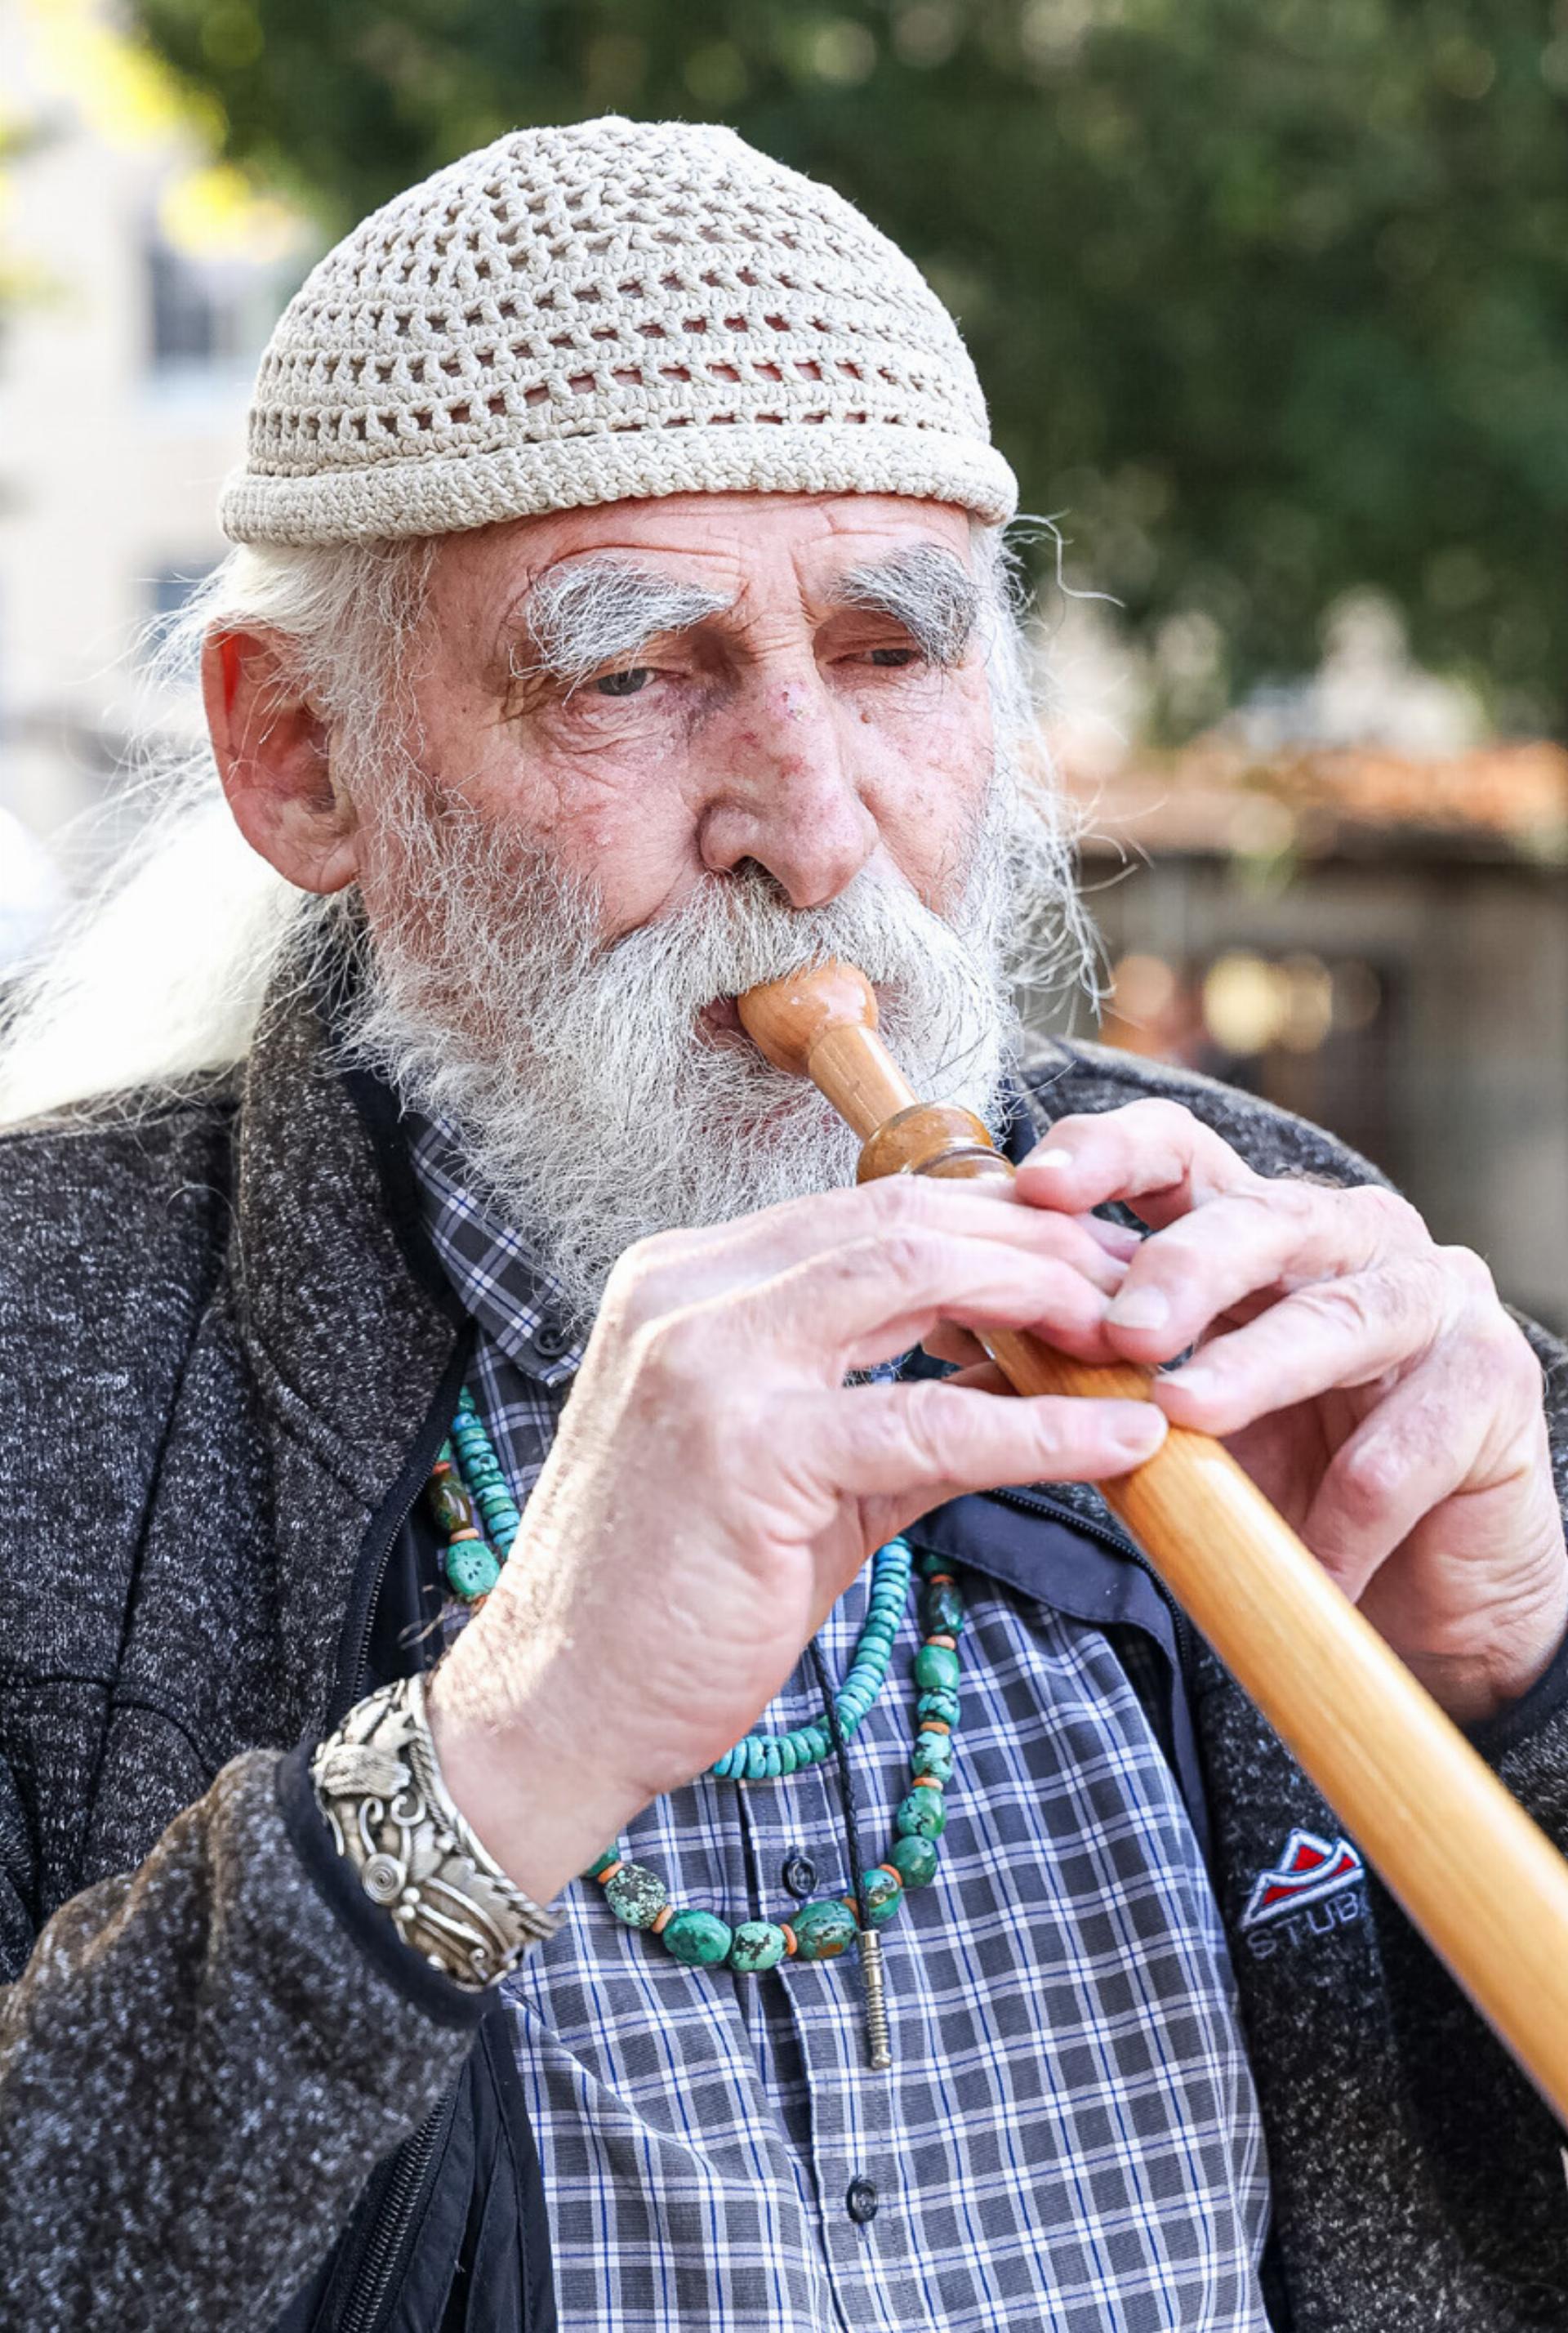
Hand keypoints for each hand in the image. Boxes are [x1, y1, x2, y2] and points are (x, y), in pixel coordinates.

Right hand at [425, 1176, 1164, 1900]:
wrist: (561, 1705)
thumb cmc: (674, 1591)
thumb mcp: (796, 1470)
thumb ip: (897, 1404)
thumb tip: (1023, 1368)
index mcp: (692, 1278)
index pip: (874, 1207)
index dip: (1001, 1224)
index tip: (1092, 1261)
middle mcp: (690, 1291)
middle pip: (906, 1217)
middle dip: (1041, 1243)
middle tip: (1145, 1286)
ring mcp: (709, 1361)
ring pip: (915, 1274)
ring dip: (1047, 1298)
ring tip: (1143, 1337)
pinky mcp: (746, 1451)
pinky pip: (927, 1418)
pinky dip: (1041, 1425)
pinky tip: (1120, 1442)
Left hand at [1010, 1100, 1567, 1724]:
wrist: (1419, 1588)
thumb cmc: (1284, 1478)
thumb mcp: (1173, 1413)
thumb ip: (1088, 1360)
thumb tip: (958, 1322)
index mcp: (1258, 1227)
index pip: (1180, 1154)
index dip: (1110, 1154)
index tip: (1035, 1186)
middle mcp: (1348, 1238)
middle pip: (1261, 1218)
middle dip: (1182, 1265)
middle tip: (1120, 1325)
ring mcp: (1432, 1299)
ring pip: (1343, 1318)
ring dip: (1259, 1367)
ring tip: (1186, 1415)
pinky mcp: (1495, 1382)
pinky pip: (1409, 1443)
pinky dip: (1349, 1507)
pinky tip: (1311, 1557)